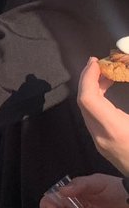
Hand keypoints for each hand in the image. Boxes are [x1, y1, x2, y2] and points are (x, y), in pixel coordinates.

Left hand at [78, 58, 128, 176]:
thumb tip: (126, 69)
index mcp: (115, 130)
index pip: (88, 100)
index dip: (89, 77)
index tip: (96, 61)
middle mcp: (102, 137)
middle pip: (84, 103)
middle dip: (89, 79)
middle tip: (101, 62)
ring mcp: (100, 143)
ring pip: (87, 110)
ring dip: (93, 89)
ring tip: (108, 73)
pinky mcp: (103, 145)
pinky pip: (93, 118)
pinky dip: (98, 100)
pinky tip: (109, 91)